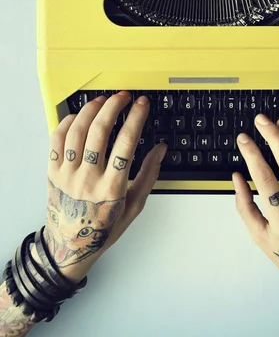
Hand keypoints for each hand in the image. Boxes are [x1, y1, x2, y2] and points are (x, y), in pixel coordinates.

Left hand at [44, 91, 165, 282]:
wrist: (70, 246)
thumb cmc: (104, 228)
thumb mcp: (134, 206)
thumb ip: (149, 175)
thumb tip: (161, 149)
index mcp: (112, 188)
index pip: (126, 143)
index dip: (136, 118)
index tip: (142, 104)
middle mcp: (88, 179)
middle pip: (100, 132)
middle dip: (114, 107)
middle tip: (123, 96)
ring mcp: (67, 174)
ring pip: (77, 132)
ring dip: (91, 110)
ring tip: (102, 100)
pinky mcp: (52, 172)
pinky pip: (56, 140)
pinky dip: (67, 122)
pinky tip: (79, 115)